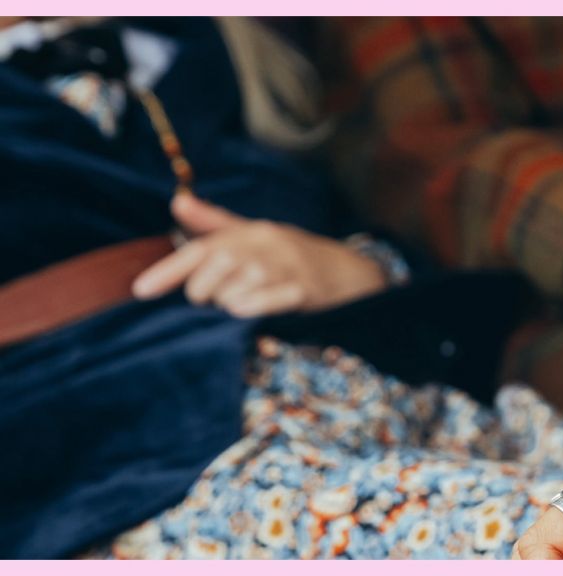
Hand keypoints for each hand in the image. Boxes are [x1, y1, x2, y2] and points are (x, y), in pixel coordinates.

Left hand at [132, 194, 386, 316]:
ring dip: (226, 302)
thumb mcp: (255, 235)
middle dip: (202, 291)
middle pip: (216, 269)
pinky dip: (251, 307)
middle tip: (208, 302)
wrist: (350, 272)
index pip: (201, 248)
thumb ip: (214, 223)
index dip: (168, 270)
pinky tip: (242, 313)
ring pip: (240, 286)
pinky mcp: (306, 290)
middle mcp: (267, 246)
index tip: (139, 291)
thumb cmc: (293, 257)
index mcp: (251, 233)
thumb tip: (176, 201)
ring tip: (230, 308)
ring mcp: (288, 268)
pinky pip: (270, 299)